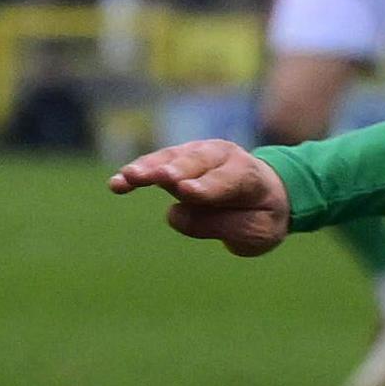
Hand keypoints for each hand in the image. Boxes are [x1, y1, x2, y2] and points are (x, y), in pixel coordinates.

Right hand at [108, 139, 292, 255]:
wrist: (267, 193)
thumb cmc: (260, 216)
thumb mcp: (255, 231)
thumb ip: (219, 225)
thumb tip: (173, 214)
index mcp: (249, 176)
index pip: (227, 180)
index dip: (206, 187)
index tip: (186, 192)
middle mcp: (223, 157)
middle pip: (197, 162)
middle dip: (178, 170)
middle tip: (161, 178)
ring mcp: (198, 154)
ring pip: (172, 159)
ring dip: (150, 168)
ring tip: (127, 178)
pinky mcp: (178, 159)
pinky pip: (156, 164)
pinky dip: (137, 172)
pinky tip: (116, 183)